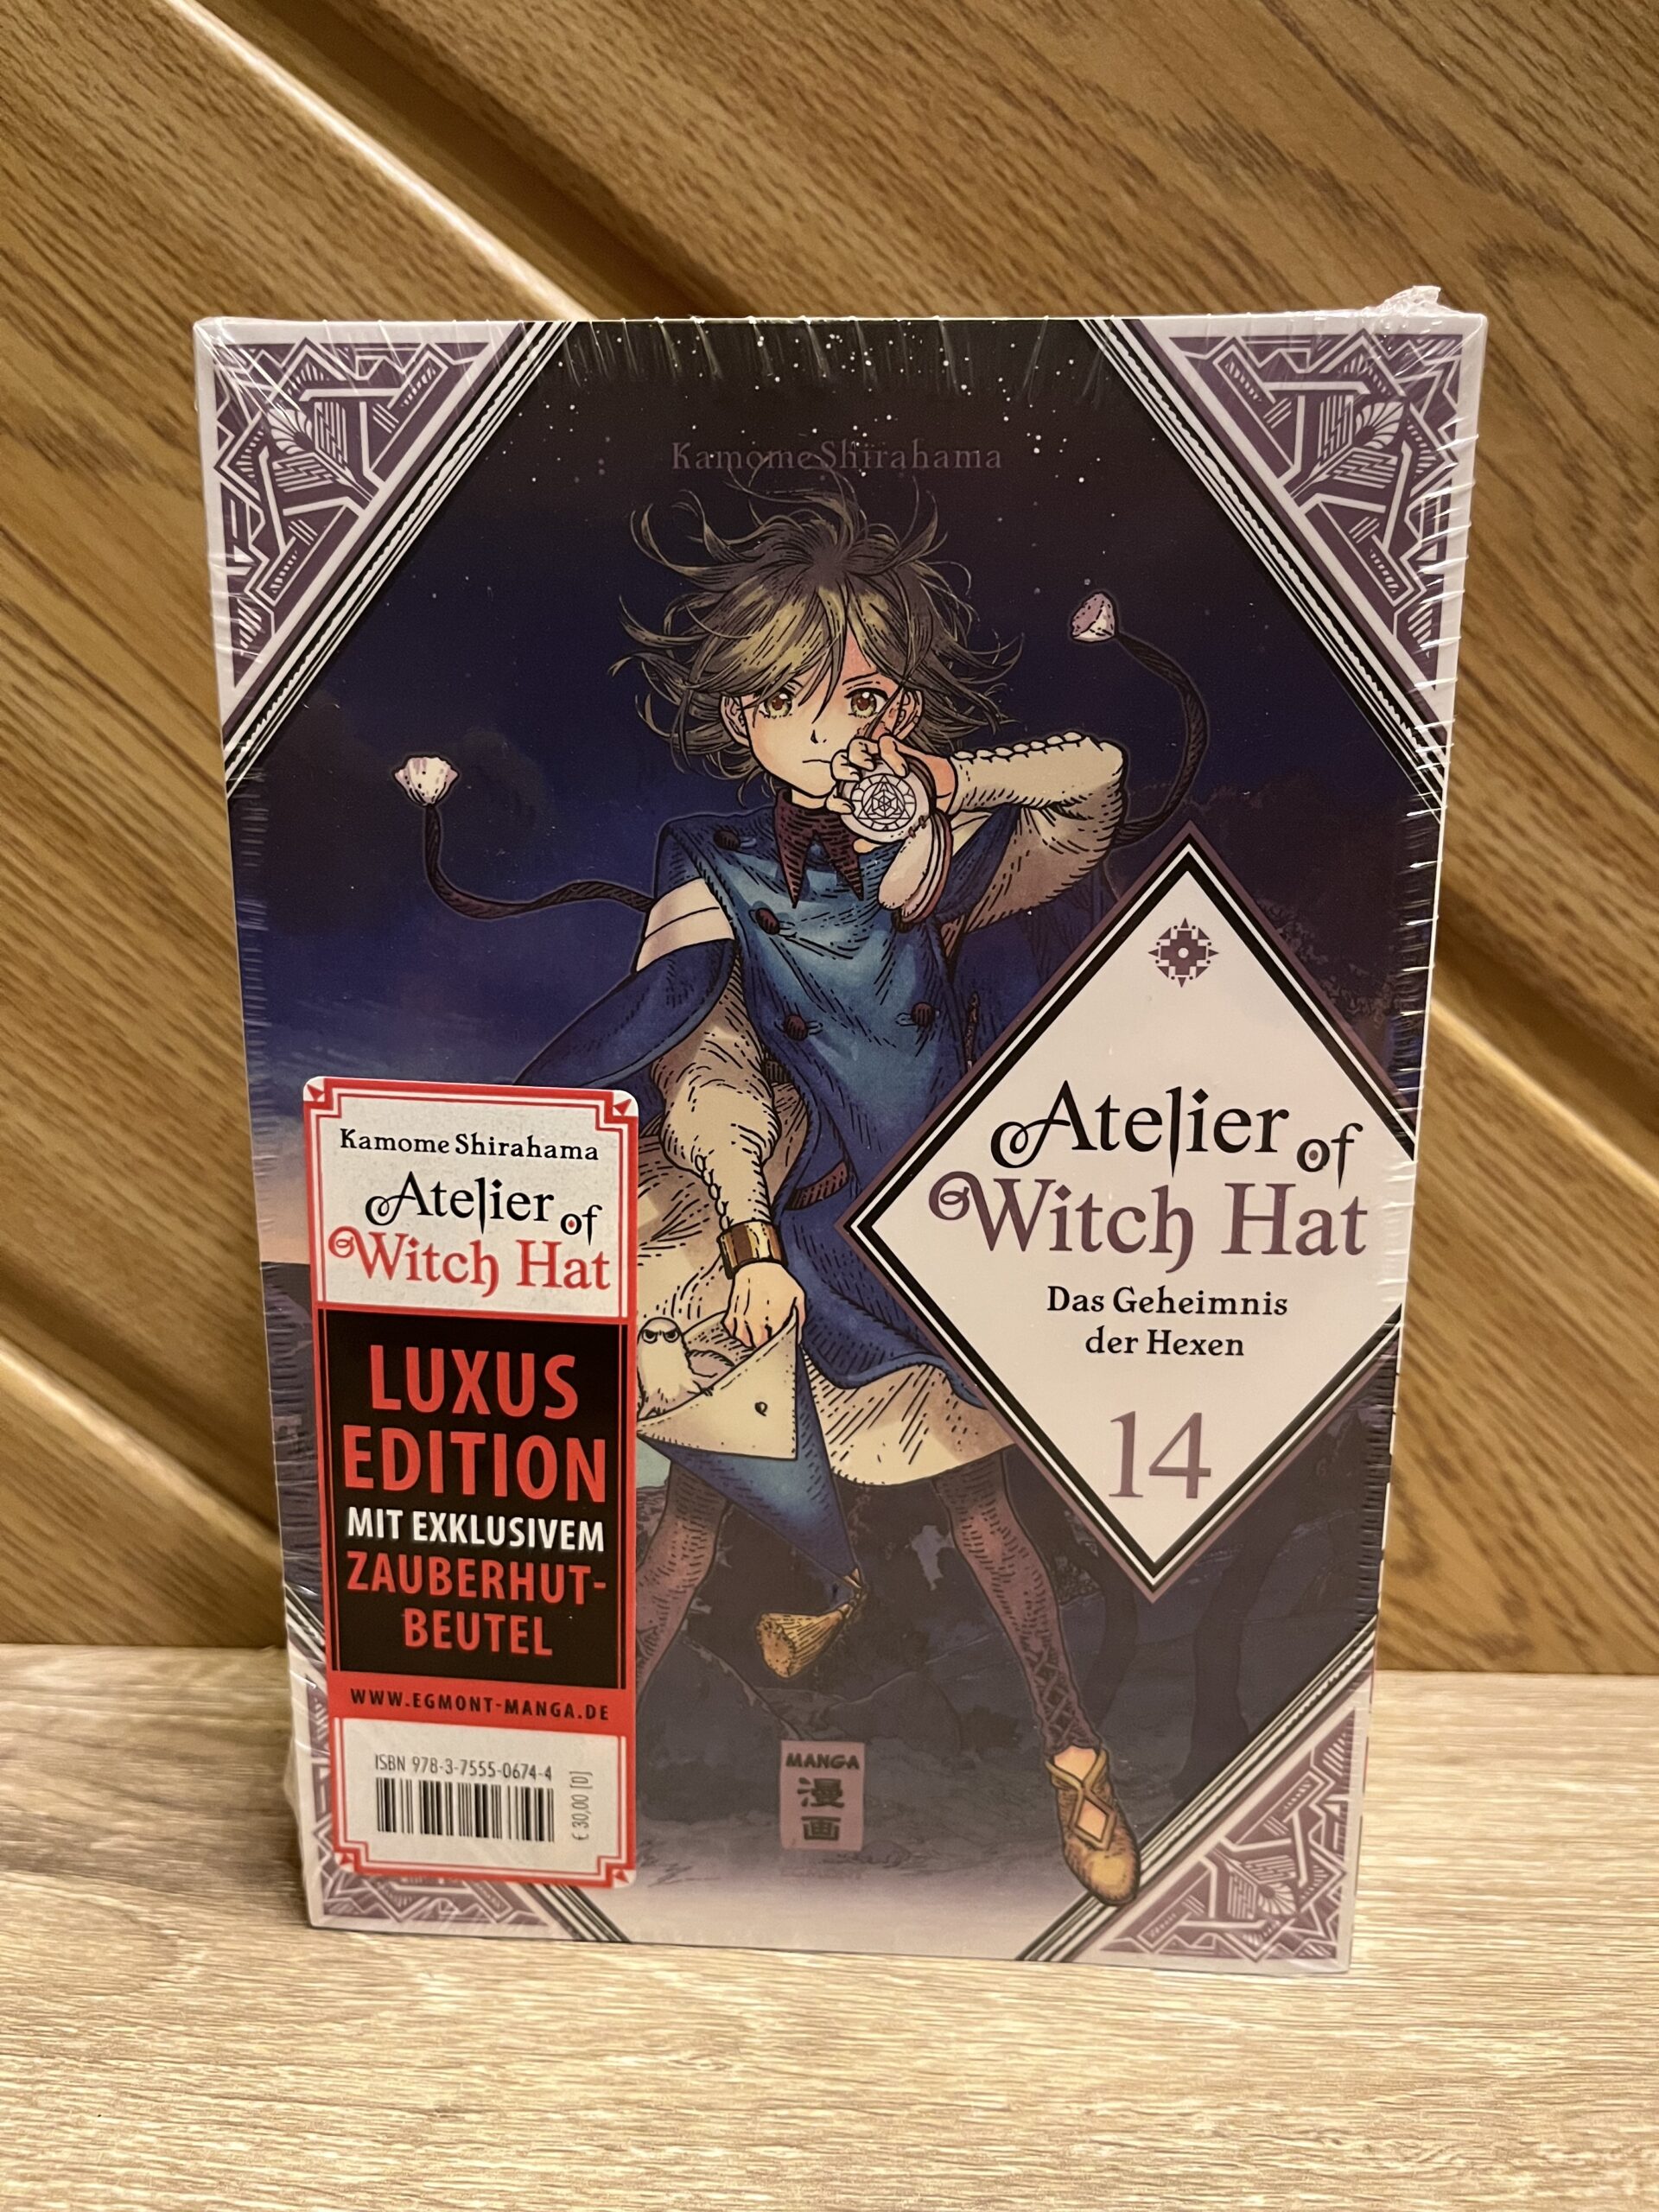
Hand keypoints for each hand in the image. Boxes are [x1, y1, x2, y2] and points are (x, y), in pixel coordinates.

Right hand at [725, 1260, 805, 1347]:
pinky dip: (734, 1330)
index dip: (777, 1345)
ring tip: (755, 1337)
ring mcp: (743, 1311)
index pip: (774, 1339)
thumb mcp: (797, 1294)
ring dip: (748, 1340)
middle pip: (757, 1341)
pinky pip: (730, 1325)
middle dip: (763, 1344)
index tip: (779, 1344)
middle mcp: (757, 1313)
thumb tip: (798, 1336)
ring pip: (742, 1336)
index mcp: (775, 1312)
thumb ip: (799, 1317)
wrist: (758, 1261)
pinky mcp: (732, 1306)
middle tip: (768, 1342)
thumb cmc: (779, 1279)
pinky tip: (742, 1328)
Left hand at [828, 700, 955, 847]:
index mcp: (857, 792)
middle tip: (855, 779)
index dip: (834, 801)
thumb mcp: (895, 827)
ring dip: (857, 755)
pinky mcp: (892, 746)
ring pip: (855, 746)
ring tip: (869, 768)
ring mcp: (876, 756)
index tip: (849, 809)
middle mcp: (862, 772)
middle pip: (838, 763)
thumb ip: (876, 837)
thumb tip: (858, 846)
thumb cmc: (913, 808)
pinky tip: (902, 772)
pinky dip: (890, 754)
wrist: (939, 791)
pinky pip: (885, 743)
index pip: (835, 793)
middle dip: (840, 769)